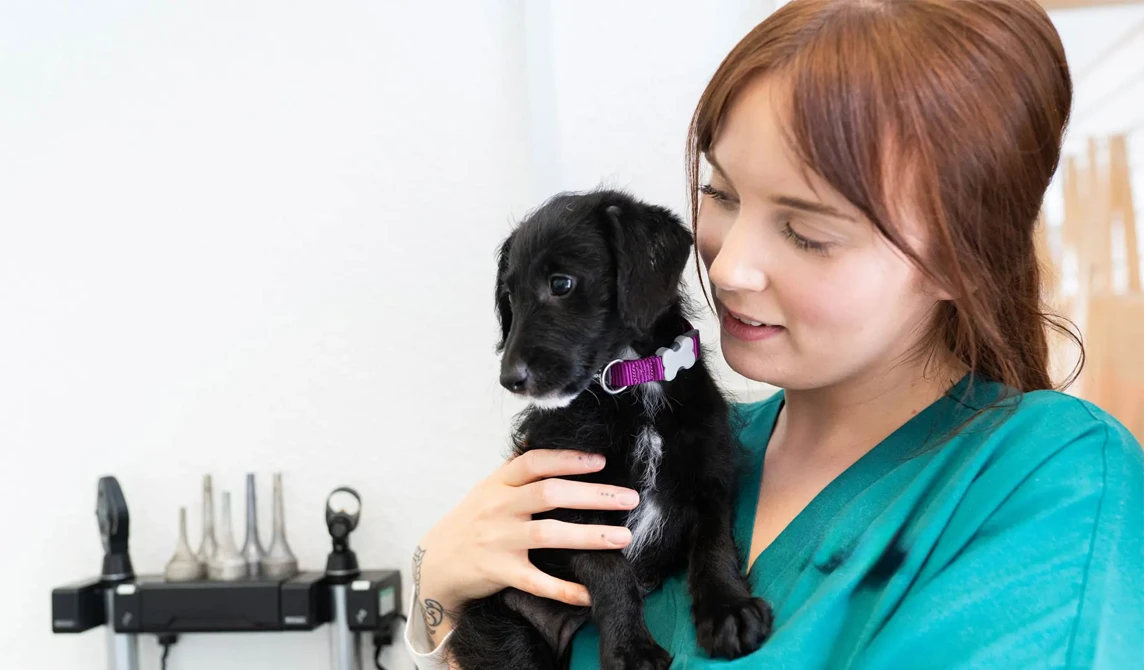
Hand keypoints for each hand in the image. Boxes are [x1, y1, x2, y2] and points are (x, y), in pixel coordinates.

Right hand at [413, 449, 638, 643]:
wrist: (436, 564)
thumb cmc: (471, 522)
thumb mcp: (487, 489)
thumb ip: (516, 470)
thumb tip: (544, 440)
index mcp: (498, 483)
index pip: (534, 463)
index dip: (568, 459)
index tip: (600, 461)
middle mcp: (499, 508)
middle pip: (550, 494)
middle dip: (593, 495)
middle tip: (629, 498)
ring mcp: (499, 540)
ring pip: (549, 535)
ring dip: (590, 537)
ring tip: (623, 537)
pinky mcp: (500, 572)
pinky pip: (538, 582)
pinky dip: (565, 588)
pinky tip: (590, 591)